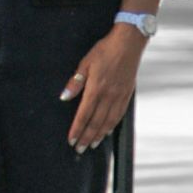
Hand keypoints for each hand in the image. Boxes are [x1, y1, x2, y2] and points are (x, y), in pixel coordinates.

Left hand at [63, 24, 146, 152]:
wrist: (128, 43)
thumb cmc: (105, 50)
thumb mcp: (85, 63)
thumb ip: (75, 82)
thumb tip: (64, 97)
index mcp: (96, 88)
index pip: (83, 115)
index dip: (77, 129)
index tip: (71, 139)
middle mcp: (108, 95)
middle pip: (95, 123)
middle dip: (86, 138)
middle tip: (79, 149)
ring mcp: (119, 96)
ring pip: (108, 122)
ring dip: (99, 135)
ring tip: (92, 144)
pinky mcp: (127, 94)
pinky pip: (119, 115)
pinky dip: (112, 126)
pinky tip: (108, 131)